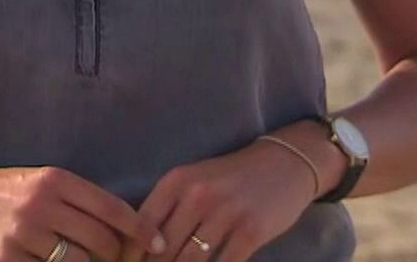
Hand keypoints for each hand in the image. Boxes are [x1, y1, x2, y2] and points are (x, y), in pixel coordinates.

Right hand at [0, 164, 167, 261]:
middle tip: (120, 260)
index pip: (111, 207)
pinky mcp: (7, 259)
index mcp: (56, 180)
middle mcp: (41, 204)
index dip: (140, 228)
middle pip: (100, 240)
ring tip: (85, 260)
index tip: (160, 243)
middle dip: (117, 255)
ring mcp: (23, 234)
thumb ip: (80, 201)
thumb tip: (126, 230)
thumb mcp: (43, 182)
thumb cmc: (7, 191)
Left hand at [131, 140, 324, 261]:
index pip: (142, 226)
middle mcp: (198, 195)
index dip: (132, 255)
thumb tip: (140, 249)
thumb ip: (168, 209)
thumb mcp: (194, 181)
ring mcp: (226, 214)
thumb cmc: (231, 178)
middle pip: (163, 250)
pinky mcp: (251, 232)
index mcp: (177, 181)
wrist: (284, 164)